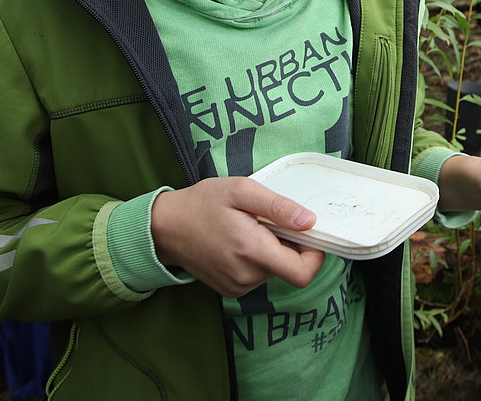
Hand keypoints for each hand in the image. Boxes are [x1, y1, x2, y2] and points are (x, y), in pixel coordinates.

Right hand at [151, 177, 325, 296]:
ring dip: (272, 251)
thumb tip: (309, 221)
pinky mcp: (231, 289)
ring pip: (275, 271)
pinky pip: (259, 276)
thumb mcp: (241, 191)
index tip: (309, 235)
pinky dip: (258, 259)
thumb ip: (278, 207)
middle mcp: (246, 276)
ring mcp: (237, 286)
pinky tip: (240, 242)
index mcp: (252, 251)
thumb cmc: (202, 204)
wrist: (165, 227)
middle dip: (289, 245)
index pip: (302, 273)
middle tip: (268, 222)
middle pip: (290, 269)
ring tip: (249, 229)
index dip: (315, 255)